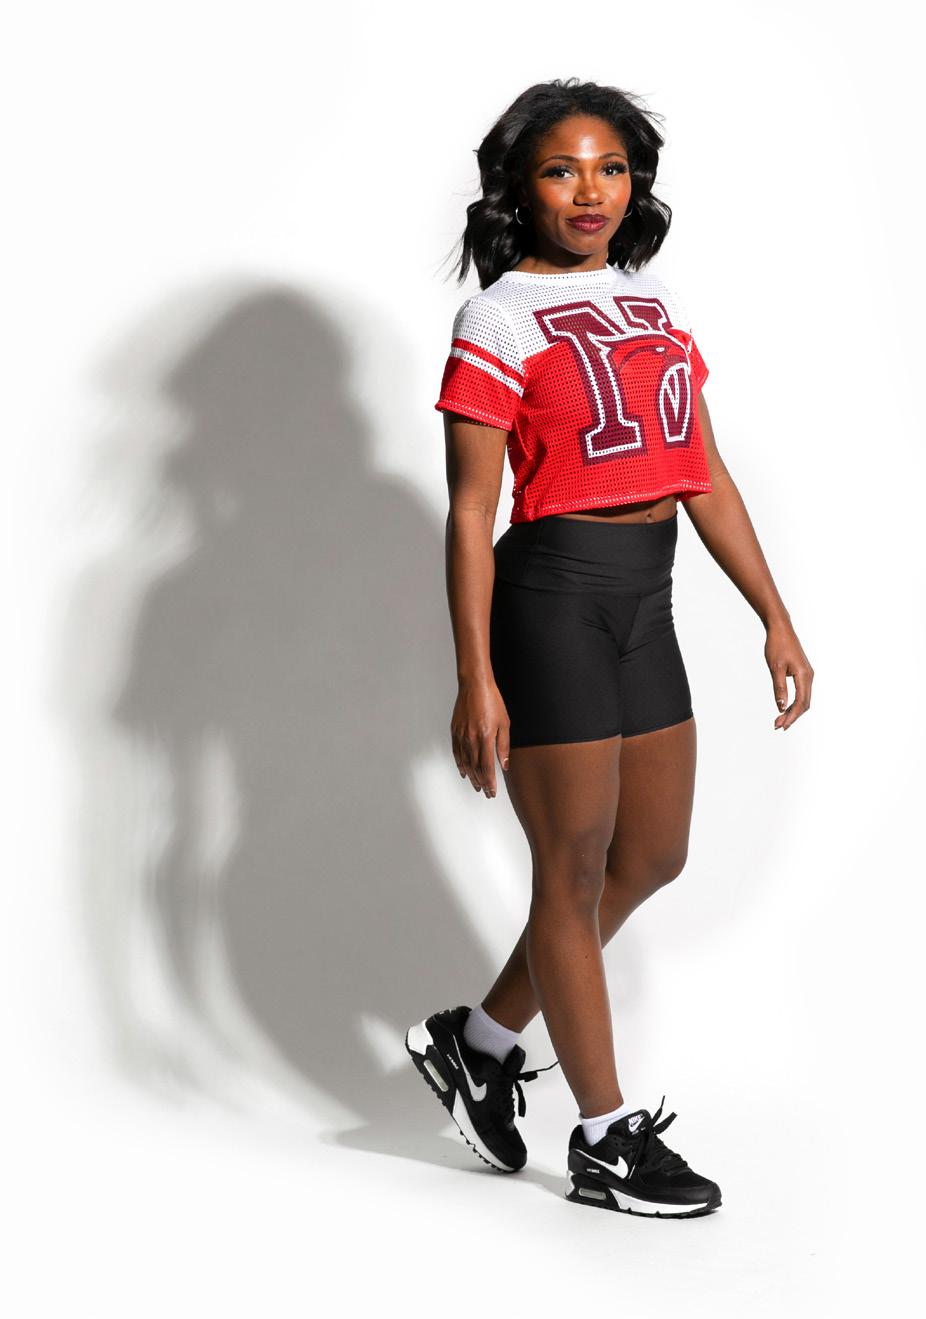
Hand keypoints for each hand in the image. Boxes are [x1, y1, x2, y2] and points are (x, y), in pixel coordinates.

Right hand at [451, 678, 510, 796]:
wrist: (474, 686)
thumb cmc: (492, 701)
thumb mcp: (504, 723)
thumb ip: (503, 746)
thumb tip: (504, 765)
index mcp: (485, 737)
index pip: (487, 767)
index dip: (489, 782)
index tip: (492, 792)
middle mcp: (471, 739)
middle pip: (475, 768)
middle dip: (481, 783)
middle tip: (486, 793)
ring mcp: (461, 735)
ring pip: (465, 762)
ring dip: (471, 777)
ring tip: (476, 786)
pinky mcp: (455, 731)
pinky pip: (456, 752)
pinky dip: (460, 764)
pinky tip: (464, 771)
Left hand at [764, 619, 813, 730]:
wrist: (781, 629)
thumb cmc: (777, 646)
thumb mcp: (775, 668)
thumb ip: (779, 688)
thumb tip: (781, 707)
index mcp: (804, 675)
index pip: (801, 702)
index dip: (792, 716)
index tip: (781, 725)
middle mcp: (809, 676)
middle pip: (804, 703)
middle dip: (792, 716)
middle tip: (777, 726)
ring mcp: (807, 675)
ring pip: (804, 699)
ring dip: (793, 711)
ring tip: (779, 720)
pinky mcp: (802, 673)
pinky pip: (801, 692)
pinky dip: (794, 702)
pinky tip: (784, 708)